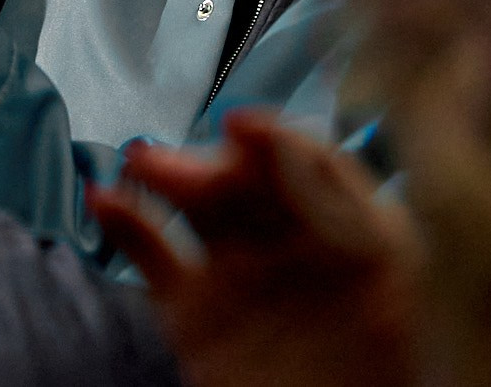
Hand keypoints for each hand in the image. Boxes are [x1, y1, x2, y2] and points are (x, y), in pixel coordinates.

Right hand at [89, 111, 418, 386]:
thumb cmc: (376, 370)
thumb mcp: (386, 272)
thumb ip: (347, 210)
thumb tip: (296, 156)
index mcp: (345, 226)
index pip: (303, 162)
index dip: (272, 140)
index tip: (240, 127)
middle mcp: (290, 244)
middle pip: (243, 180)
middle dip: (209, 161)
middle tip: (178, 160)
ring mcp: (239, 276)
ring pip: (197, 207)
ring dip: (163, 176)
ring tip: (138, 164)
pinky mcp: (195, 314)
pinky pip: (156, 257)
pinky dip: (127, 224)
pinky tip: (104, 200)